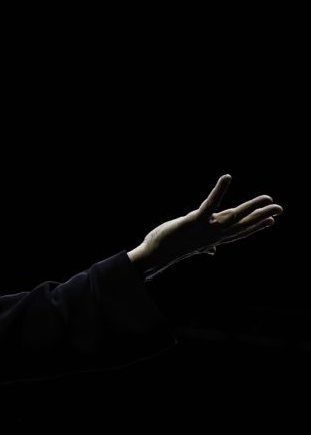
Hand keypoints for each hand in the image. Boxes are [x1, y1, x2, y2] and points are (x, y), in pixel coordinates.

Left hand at [128, 175, 281, 279]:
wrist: (154, 256)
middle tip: (280, 208)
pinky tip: (227, 178)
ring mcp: (206, 229)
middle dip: (262, 217)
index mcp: (214, 238)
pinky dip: (219, 190)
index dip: (256, 227)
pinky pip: (210, 203)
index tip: (272, 221)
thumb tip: (213, 251)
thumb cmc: (171, 248)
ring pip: (234, 216)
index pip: (239, 232)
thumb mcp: (192, 247)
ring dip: (252, 206)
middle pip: (243, 225)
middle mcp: (214, 235)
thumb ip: (205, 247)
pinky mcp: (194, 220)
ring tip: (267, 197)